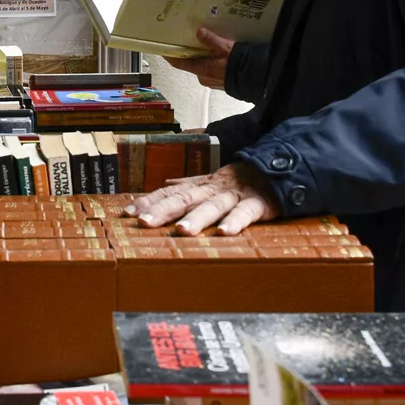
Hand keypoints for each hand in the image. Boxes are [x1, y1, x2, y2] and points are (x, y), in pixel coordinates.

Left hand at [124, 164, 280, 234]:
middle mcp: (213, 189)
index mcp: (200, 186)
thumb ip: (189, 185)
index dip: (149, 201)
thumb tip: (164, 186)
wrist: (278, 171)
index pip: (170, 193)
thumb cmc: (240, 182)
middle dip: (162, 210)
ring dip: (197, 218)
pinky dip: (235, 222)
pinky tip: (224, 233)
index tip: (127, 213)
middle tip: (143, 222)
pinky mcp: (258, 204)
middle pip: (184, 198)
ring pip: (213, 206)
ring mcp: (235, 196)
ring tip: (181, 230)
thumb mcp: (212, 182)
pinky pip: (245, 213)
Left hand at [164, 27, 234, 89]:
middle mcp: (203, 77)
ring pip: (201, 65)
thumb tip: (199, 32)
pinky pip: (210, 69)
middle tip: (187, 39)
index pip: (179, 63)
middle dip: (189, 52)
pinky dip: (210, 61)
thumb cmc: (239, 63)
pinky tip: (216, 53)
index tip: (161, 49)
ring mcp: (211, 81)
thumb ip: (211, 40)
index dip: (169, 56)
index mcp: (201, 70)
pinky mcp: (220, 81)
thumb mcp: (225, 48)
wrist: (256, 77)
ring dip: (201, 56)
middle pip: (191, 63)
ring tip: (204, 43)